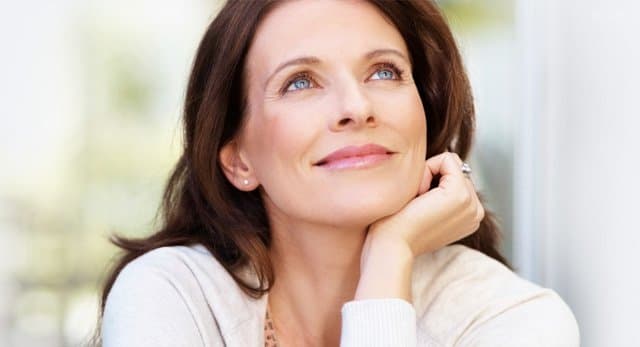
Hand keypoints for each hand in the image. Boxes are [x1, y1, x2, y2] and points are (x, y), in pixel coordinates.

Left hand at [354, 152, 483, 300]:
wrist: (391, 245)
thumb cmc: (397, 227)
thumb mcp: (425, 208)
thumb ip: (438, 191)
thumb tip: (441, 162)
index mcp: (469, 216)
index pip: (455, 177)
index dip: (430, 182)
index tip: (418, 206)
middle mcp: (476, 211)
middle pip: (454, 168)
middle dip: (430, 177)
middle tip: (416, 205)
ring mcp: (472, 204)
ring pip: (450, 163)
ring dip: (426, 176)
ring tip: (417, 202)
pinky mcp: (461, 194)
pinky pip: (446, 159)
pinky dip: (426, 171)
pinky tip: (418, 195)